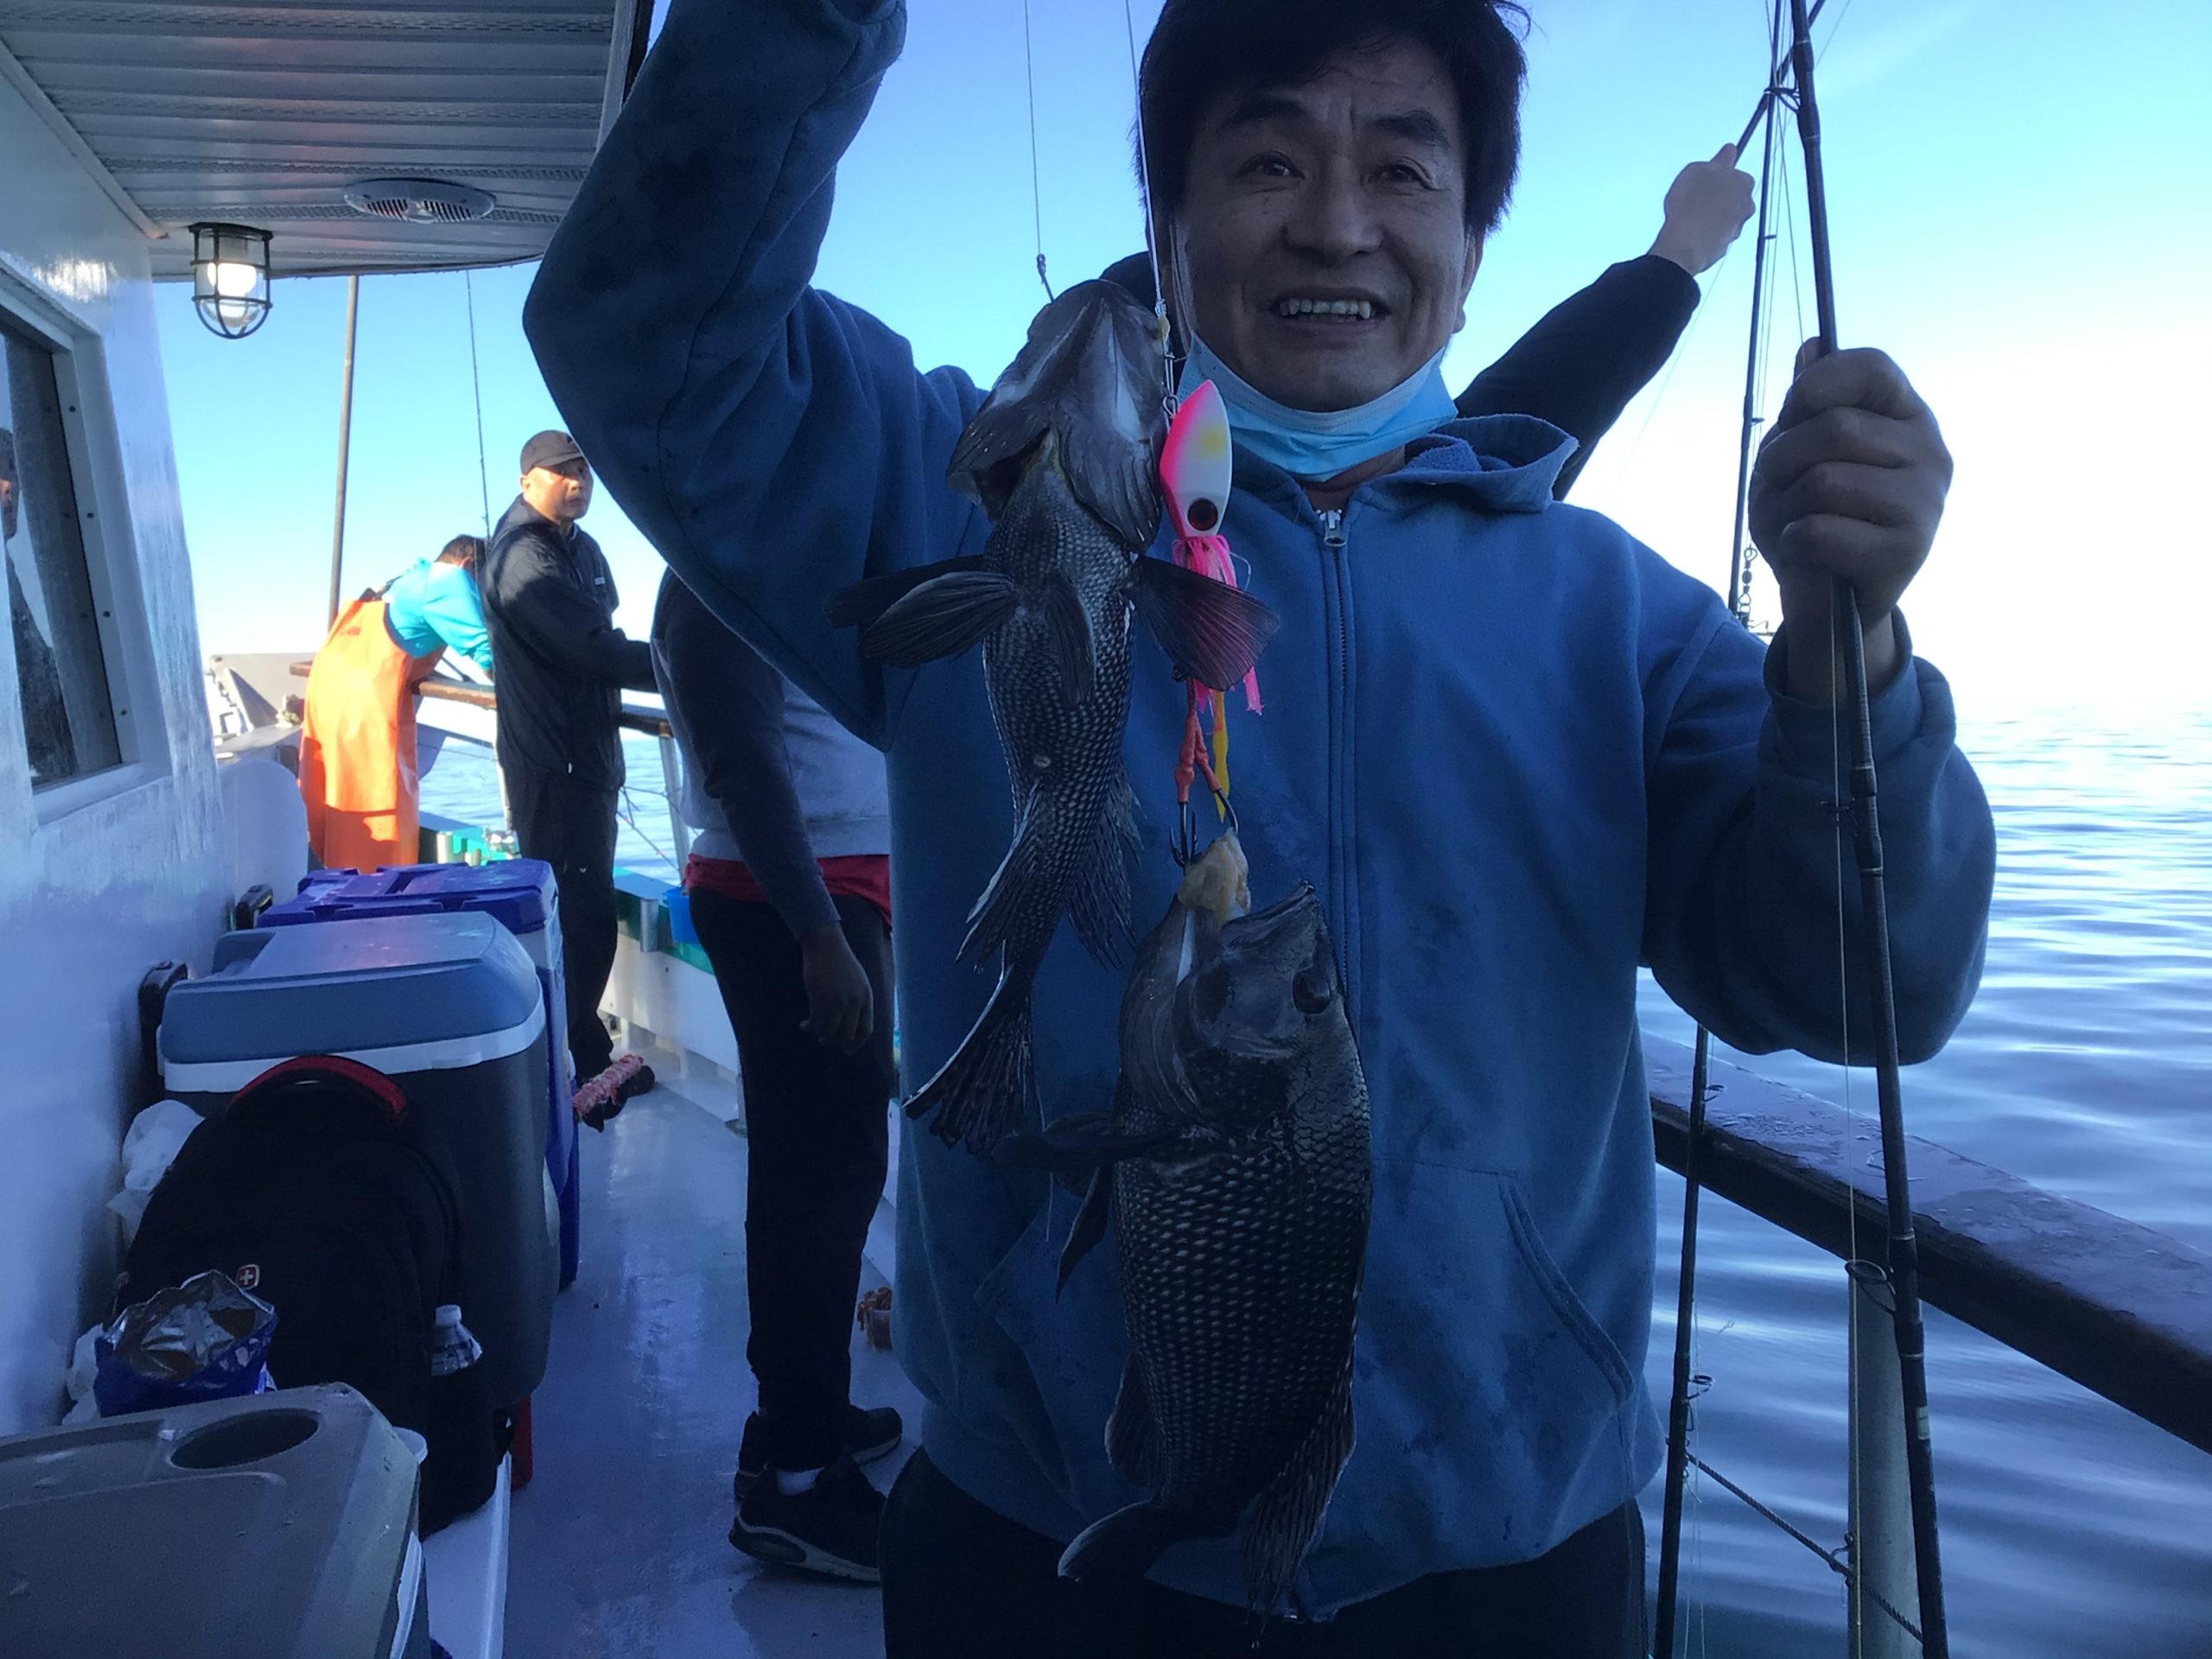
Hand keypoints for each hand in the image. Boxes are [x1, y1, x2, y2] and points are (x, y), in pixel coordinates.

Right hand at [798, 923, 873, 1053]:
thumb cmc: (841, 962)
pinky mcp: (820, 998)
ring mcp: (837, 1000)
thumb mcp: (858, 981)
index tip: (847, 1051)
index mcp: (866, 998)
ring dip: (820, 1034)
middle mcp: (854, 1002)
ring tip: (813, 1030)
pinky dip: (809, 1027)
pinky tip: (804, 1025)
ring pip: (829, 1031)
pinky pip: (816, 1022)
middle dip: (836, 1042)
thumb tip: (851, 1024)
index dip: (856, 1044)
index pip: (866, 1030)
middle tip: (825, 1041)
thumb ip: (858, 1001)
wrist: (826, 945)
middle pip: (847, 1034)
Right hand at [1649, 146, 1756, 276]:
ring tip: (1691, 216)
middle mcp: (1747, 205)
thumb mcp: (1697, 169)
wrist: (1686, 244)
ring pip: (1727, 217)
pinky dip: (1708, 232)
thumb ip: (1717, 160)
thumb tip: (1728, 152)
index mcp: (1744, 182)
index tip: (1707, 178)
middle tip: (1697, 197)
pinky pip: (1718, 234)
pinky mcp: (1726, 246)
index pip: (1737, 174)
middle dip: (1720, 196)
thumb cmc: (1691, 204)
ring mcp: (1737, 227)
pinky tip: (1692, 231)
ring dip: (1714, 215)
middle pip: (1735, 196)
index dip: (1721, 176)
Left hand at [1750, 342, 1952, 700]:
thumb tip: (1811, 347)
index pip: (1872, 368)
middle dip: (1782, 457)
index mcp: (1908, 415)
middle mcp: (1930, 451)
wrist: (1829, 600)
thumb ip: (1807, 406)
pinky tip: (1809, 550)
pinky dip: (1796, 541)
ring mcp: (1926, 501)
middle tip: (1777, 483)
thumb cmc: (1813, 518)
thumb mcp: (1797, 456)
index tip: (1792, 413)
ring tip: (1795, 520)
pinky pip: (1822, 529)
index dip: (1817, 383)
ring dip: (1785, 503)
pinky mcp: (1908, 550)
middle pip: (1834, 427)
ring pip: (1824, 479)